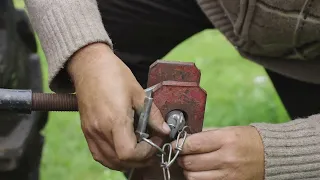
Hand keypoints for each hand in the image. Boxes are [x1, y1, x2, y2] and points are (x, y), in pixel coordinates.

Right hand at [67, 43, 170, 169]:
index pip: (129, 153)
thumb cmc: (114, 74)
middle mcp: (100, 130)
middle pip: (120, 161)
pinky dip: (113, 158)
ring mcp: (91, 132)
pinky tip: (122, 150)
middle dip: (140, 160)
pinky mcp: (86, 131)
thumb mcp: (139, 92)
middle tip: (151, 148)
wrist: (89, 65)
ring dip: (127, 162)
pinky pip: (99, 154)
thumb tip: (165, 130)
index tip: (155, 142)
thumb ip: (153, 115)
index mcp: (115, 120)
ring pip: (109, 161)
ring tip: (139, 150)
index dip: (146, 153)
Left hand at [172, 126, 263, 179]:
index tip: (173, 145)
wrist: (271, 156)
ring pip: (193, 177)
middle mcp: (226, 158)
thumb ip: (206, 135)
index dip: (178, 145)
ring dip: (188, 171)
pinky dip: (198, 179)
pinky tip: (200, 172)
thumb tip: (185, 140)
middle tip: (181, 155)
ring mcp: (228, 175)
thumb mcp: (228, 131)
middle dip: (181, 158)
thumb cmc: (248, 140)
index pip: (193, 144)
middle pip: (190, 162)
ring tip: (191, 164)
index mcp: (226, 140)